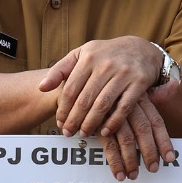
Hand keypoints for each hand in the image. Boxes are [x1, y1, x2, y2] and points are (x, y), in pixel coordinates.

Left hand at [41, 36, 172, 144]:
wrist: (140, 49)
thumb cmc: (105, 55)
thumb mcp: (82, 55)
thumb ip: (60, 70)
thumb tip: (41, 87)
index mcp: (88, 58)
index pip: (70, 89)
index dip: (63, 109)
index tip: (60, 123)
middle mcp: (105, 64)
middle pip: (85, 99)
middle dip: (74, 120)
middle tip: (68, 133)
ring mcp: (123, 74)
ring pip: (102, 105)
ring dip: (91, 123)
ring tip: (83, 134)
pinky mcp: (139, 82)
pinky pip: (124, 107)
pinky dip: (113, 122)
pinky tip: (104, 131)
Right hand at [96, 93, 174, 180]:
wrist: (82, 79)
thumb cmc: (111, 85)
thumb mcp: (132, 86)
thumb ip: (155, 91)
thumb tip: (174, 85)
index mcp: (139, 97)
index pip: (156, 120)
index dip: (164, 140)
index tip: (169, 158)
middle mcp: (128, 104)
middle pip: (143, 130)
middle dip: (149, 152)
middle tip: (153, 169)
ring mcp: (111, 112)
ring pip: (126, 139)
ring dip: (131, 160)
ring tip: (133, 175)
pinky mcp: (96, 121)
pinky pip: (108, 144)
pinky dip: (114, 160)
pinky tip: (118, 172)